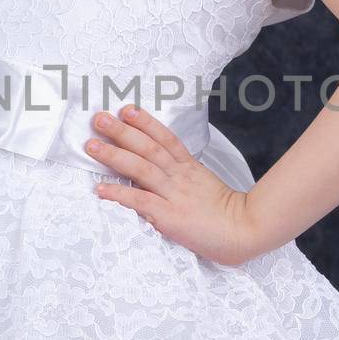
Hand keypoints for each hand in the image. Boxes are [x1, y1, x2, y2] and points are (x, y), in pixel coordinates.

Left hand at [86, 105, 259, 266]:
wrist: (247, 230)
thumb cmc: (228, 214)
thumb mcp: (206, 186)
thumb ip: (186, 179)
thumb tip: (165, 177)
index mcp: (190, 168)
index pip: (165, 138)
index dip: (145, 122)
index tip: (127, 109)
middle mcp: (180, 176)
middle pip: (148, 147)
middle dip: (121, 131)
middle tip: (99, 118)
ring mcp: (174, 194)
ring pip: (141, 168)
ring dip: (114, 155)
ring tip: (92, 145)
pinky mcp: (170, 216)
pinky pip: (141, 201)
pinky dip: (119, 193)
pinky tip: (100, 189)